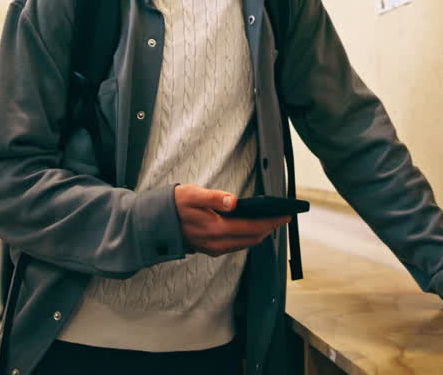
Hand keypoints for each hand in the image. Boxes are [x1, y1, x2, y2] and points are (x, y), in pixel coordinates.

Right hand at [174, 184, 291, 256]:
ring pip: (246, 244)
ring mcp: (215, 248)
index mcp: (216, 229)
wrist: (157, 221)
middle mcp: (217, 243)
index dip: (271, 222)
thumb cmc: (176, 205)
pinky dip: (248, 236)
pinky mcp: (212, 249)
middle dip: (269, 228)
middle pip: (253, 239)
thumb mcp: (194, 194)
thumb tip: (234, 201)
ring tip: (271, 221)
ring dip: (260, 233)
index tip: (285, 216)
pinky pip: (236, 245)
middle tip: (282, 217)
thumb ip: (215, 198)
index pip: (252, 228)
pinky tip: (251, 227)